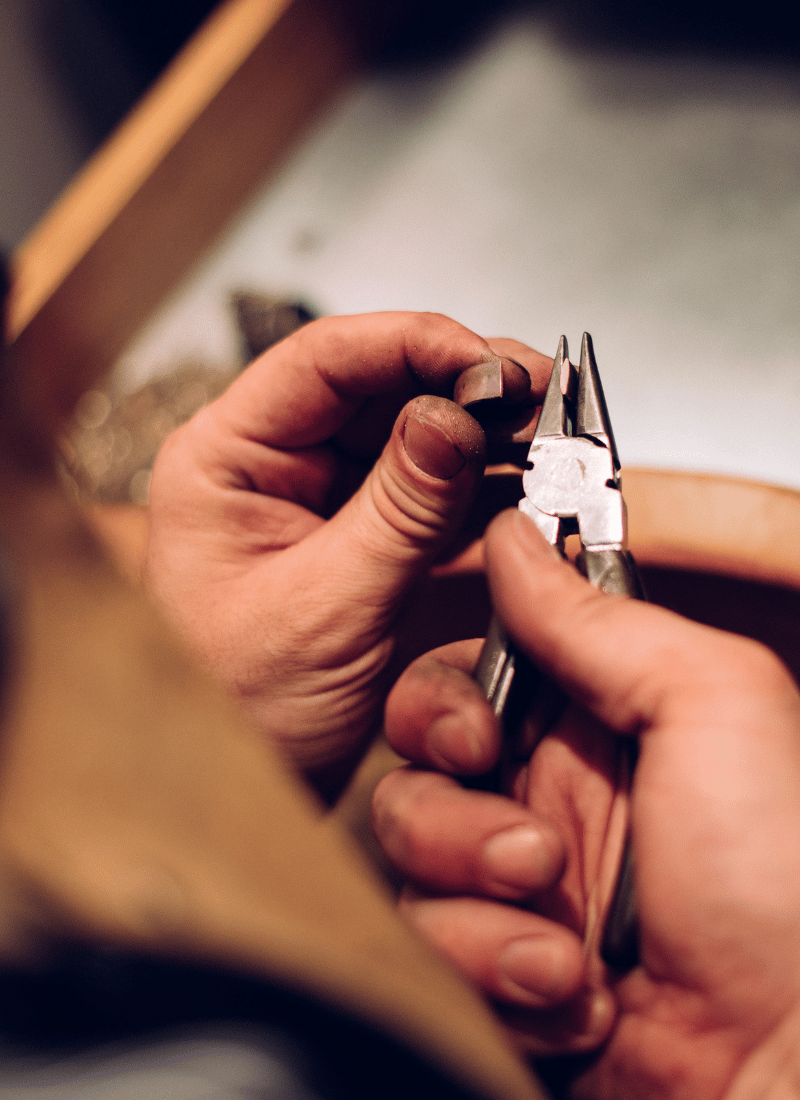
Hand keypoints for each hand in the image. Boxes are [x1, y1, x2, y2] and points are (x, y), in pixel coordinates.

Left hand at [145, 311, 548, 797]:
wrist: (239, 795)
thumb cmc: (234, 713)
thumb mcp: (324, 607)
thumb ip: (398, 511)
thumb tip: (455, 418)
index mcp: (228, 460)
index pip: (325, 360)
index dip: (417, 345)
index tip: (492, 363)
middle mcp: (272, 468)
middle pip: (380, 392)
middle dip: (465, 391)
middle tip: (540, 402)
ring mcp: (320, 504)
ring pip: (414, 441)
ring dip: (484, 441)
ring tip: (547, 445)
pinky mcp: (360, 544)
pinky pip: (428, 498)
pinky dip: (480, 494)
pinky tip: (524, 491)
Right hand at [373, 507, 799, 1097]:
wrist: (788, 1070)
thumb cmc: (790, 894)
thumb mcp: (714, 708)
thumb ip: (601, 620)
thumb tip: (517, 540)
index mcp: (599, 724)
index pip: (469, 674)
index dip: (445, 699)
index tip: (475, 732)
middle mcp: (554, 797)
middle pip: (420, 767)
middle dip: (451, 812)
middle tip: (530, 847)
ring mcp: (525, 889)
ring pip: (413, 861)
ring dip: (480, 904)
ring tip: (566, 943)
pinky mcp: (503, 970)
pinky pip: (432, 948)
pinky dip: (496, 974)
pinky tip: (575, 997)